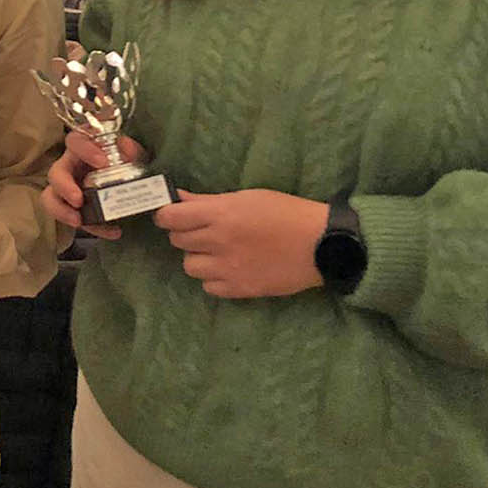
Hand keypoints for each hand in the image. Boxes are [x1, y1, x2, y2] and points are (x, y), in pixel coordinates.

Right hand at [40, 131, 148, 239]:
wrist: (134, 188)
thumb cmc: (128, 164)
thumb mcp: (134, 156)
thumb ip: (133, 151)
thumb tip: (126, 145)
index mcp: (83, 149)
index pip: (75, 141)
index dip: (85, 150)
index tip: (102, 162)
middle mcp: (70, 167)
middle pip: (55, 173)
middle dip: (64, 186)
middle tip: (78, 200)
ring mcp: (68, 189)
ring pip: (51, 198)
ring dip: (61, 210)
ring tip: (78, 221)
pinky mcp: (74, 209)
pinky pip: (72, 219)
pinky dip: (92, 228)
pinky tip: (112, 231)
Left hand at [153, 189, 327, 298]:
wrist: (322, 245)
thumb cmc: (287, 213)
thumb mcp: (248, 197)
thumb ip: (209, 201)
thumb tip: (178, 198)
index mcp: (221, 215)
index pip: (171, 217)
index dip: (165, 215)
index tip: (171, 215)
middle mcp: (219, 242)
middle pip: (178, 241)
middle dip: (185, 234)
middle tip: (203, 230)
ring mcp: (228, 269)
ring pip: (189, 266)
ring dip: (198, 257)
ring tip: (217, 252)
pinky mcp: (240, 289)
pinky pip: (208, 287)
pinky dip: (214, 278)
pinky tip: (229, 269)